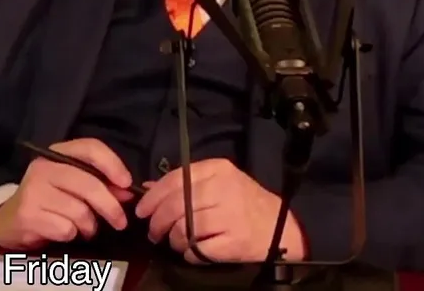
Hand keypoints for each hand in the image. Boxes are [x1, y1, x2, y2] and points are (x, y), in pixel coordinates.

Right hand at [0, 138, 134, 249]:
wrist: (9, 222)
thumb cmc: (48, 202)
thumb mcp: (72, 186)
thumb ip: (100, 184)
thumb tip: (127, 192)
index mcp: (56, 154)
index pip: (90, 147)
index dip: (113, 164)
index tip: (127, 185)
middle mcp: (43, 168)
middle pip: (89, 184)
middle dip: (111, 207)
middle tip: (120, 222)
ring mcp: (33, 190)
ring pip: (80, 211)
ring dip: (89, 226)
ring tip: (83, 228)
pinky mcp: (28, 215)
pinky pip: (67, 229)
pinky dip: (71, 235)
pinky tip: (63, 232)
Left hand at [135, 158, 305, 263]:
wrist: (282, 226)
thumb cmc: (245, 202)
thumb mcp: (218, 183)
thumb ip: (184, 183)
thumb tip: (147, 187)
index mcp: (217, 169)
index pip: (174, 180)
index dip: (152, 197)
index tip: (141, 210)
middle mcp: (223, 188)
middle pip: (175, 205)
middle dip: (157, 222)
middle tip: (153, 232)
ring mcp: (229, 215)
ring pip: (183, 228)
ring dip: (173, 240)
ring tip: (175, 242)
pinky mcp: (234, 241)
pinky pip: (197, 250)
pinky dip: (189, 253)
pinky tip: (193, 251)